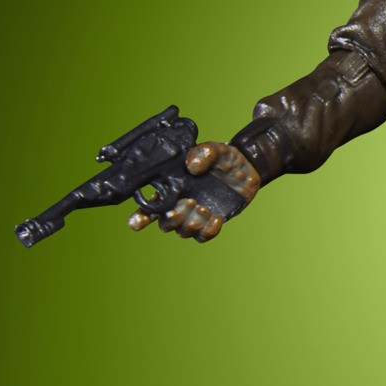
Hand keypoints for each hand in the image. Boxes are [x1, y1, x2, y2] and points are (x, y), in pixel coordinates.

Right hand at [127, 141, 261, 241]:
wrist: (248, 168)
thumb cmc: (225, 158)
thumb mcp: (215, 149)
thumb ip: (203, 152)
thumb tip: (191, 166)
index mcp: (172, 186)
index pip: (150, 204)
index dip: (140, 216)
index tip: (136, 222)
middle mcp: (180, 203)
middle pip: (164, 223)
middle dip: (172, 218)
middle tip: (189, 203)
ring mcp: (195, 214)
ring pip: (182, 231)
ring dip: (191, 223)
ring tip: (205, 208)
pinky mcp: (211, 222)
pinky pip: (203, 236)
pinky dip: (208, 231)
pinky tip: (216, 218)